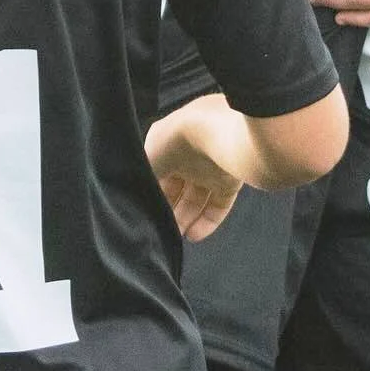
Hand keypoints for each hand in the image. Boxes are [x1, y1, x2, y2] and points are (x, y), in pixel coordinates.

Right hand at [145, 96, 244, 240]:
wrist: (215, 133)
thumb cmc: (175, 140)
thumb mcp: (146, 159)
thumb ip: (142, 180)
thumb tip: (139, 200)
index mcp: (167, 142)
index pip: (157, 174)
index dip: (151, 195)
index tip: (145, 215)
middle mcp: (189, 155)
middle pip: (176, 189)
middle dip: (168, 210)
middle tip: (160, 229)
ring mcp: (210, 168)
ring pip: (197, 199)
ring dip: (185, 219)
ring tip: (175, 237)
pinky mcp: (230, 181)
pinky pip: (218, 205)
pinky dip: (207, 221)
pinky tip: (194, 235)